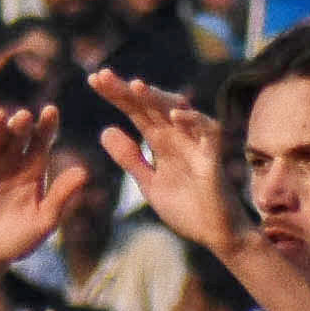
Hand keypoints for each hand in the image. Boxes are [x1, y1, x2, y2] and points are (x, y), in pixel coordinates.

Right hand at [0, 105, 88, 280]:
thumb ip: (61, 197)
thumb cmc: (18, 239)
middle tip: (24, 117)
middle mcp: (11, 161)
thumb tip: (84, 172)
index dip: (46, 125)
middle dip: (21, 125)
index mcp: (33, 168)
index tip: (51, 111)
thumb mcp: (44, 221)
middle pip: (17, 136)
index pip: (41, 141)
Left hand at [91, 69, 239, 254]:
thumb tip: (105, 131)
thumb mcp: (150, 184)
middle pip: (150, 105)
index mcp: (160, 140)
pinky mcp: (215, 156)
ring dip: (157, 97)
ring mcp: (196, 143)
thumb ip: (130, 159)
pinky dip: (193, 121)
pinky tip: (175, 115)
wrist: (216, 234)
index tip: (93, 80)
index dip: (116, 95)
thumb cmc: (187, 208)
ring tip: (136, 86)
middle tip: (104, 75)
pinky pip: (208, 131)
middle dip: (128, 90)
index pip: (135, 111)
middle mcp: (177, 135)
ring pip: (177, 109)